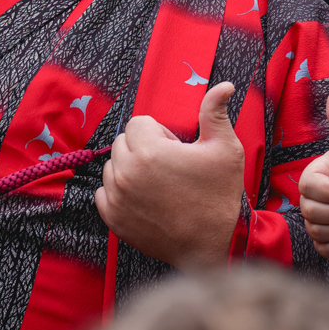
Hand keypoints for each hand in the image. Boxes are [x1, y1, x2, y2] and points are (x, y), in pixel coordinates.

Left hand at [95, 82, 243, 268]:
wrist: (217, 244)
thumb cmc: (221, 195)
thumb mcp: (225, 148)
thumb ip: (215, 112)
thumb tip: (224, 85)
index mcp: (150, 151)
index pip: (137, 123)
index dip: (159, 133)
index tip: (176, 150)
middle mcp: (127, 173)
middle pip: (122, 143)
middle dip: (142, 148)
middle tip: (169, 167)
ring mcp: (117, 198)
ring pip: (112, 167)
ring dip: (130, 170)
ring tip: (158, 184)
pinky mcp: (114, 220)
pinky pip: (103, 193)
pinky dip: (119, 193)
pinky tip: (144, 199)